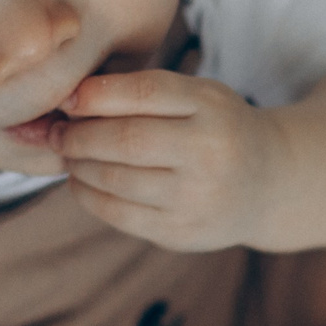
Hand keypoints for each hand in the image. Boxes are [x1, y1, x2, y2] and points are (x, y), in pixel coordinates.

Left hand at [53, 68, 285, 249]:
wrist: (268, 184)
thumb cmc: (217, 129)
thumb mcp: (198, 96)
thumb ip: (143, 92)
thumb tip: (69, 99)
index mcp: (213, 107)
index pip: (144, 94)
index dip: (96, 95)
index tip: (68, 98)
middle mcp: (209, 153)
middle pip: (125, 140)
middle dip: (78, 135)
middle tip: (57, 131)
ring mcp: (197, 198)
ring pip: (117, 180)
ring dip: (79, 165)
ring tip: (69, 155)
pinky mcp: (182, 233)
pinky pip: (120, 215)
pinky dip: (89, 196)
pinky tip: (82, 182)